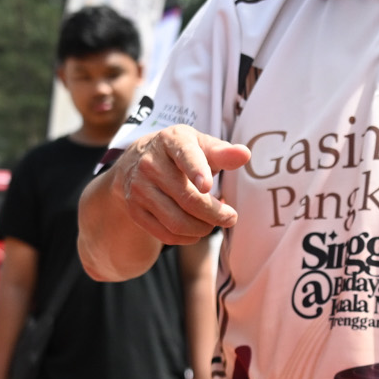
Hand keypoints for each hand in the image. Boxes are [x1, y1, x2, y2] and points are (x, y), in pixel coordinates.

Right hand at [108, 125, 248, 247]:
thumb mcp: (200, 145)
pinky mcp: (134, 209)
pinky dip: (187, 238)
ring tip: (213, 223)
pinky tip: (196, 230)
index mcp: (171, 140)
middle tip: (231, 217)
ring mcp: (139, 188)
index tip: (207, 186)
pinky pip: (165, 234)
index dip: (196, 171)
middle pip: (187, 198)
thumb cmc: (181, 154)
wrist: (137, 162)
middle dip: (215, 214)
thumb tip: (244, 154)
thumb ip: (223, 152)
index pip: (185, 156)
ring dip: (202, 228)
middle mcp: (150, 163)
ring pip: (176, 221)